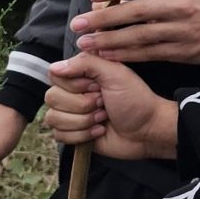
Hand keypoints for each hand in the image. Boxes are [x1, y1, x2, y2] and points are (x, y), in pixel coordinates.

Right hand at [46, 53, 177, 161]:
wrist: (147, 130)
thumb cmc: (136, 100)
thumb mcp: (116, 73)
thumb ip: (86, 63)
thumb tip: (54, 67)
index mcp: (82, 75)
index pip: (54, 75)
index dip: (74, 84)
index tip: (96, 86)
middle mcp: (73, 93)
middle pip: (52, 97)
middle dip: (83, 104)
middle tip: (104, 103)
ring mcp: (71, 114)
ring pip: (54, 118)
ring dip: (84, 120)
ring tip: (103, 118)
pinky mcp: (73, 134)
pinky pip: (59, 135)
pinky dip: (82, 135)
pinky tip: (99, 131)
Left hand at [76, 0, 199, 64]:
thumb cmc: (196, 5)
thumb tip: (108, 0)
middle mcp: (177, 7)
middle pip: (134, 12)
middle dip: (103, 19)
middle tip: (79, 24)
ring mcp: (180, 30)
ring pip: (139, 36)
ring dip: (109, 41)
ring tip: (86, 44)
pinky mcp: (181, 50)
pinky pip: (148, 53)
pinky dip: (126, 55)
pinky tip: (108, 56)